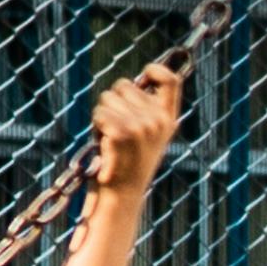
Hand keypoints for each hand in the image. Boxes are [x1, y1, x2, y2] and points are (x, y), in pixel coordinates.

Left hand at [93, 59, 187, 187]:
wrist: (121, 196)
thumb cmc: (126, 163)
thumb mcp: (146, 135)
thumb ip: (144, 109)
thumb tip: (128, 83)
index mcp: (168, 120)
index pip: (170, 80)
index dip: (157, 69)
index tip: (146, 72)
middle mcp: (158, 121)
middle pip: (125, 85)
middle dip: (114, 101)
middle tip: (116, 129)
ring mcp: (141, 126)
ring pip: (107, 98)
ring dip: (102, 114)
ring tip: (110, 139)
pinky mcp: (122, 132)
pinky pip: (99, 113)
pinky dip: (96, 125)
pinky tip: (103, 144)